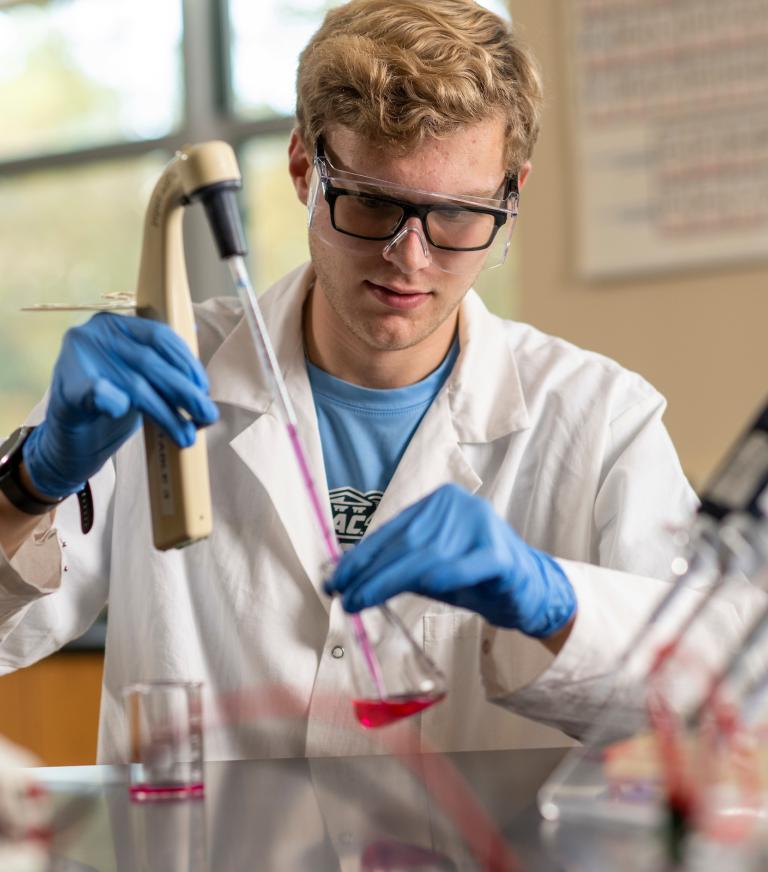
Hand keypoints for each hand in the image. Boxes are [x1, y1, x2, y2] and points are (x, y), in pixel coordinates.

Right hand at [23, 312, 218, 498]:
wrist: (71, 438)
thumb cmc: (112, 404)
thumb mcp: (139, 377)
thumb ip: (164, 368)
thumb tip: (201, 381)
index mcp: (115, 325)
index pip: (160, 336)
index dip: (187, 363)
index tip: (204, 388)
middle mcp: (95, 335)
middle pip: (151, 362)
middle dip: (184, 391)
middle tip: (207, 416)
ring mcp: (77, 360)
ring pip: (134, 385)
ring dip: (166, 413)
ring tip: (186, 435)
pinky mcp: (66, 390)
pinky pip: (99, 395)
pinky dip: (116, 404)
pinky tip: (127, 415)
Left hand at [325, 483, 575, 638]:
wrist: (526, 590)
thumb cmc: (472, 577)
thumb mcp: (429, 566)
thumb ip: (398, 563)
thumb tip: (349, 576)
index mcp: (440, 501)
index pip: (394, 530)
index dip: (362, 556)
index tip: (336, 578)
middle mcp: (460, 506)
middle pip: (406, 543)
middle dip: (369, 572)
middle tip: (343, 595)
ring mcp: (482, 527)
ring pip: (427, 556)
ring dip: (389, 581)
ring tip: (361, 601)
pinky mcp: (500, 555)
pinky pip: (466, 566)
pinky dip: (445, 576)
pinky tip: (427, 586)